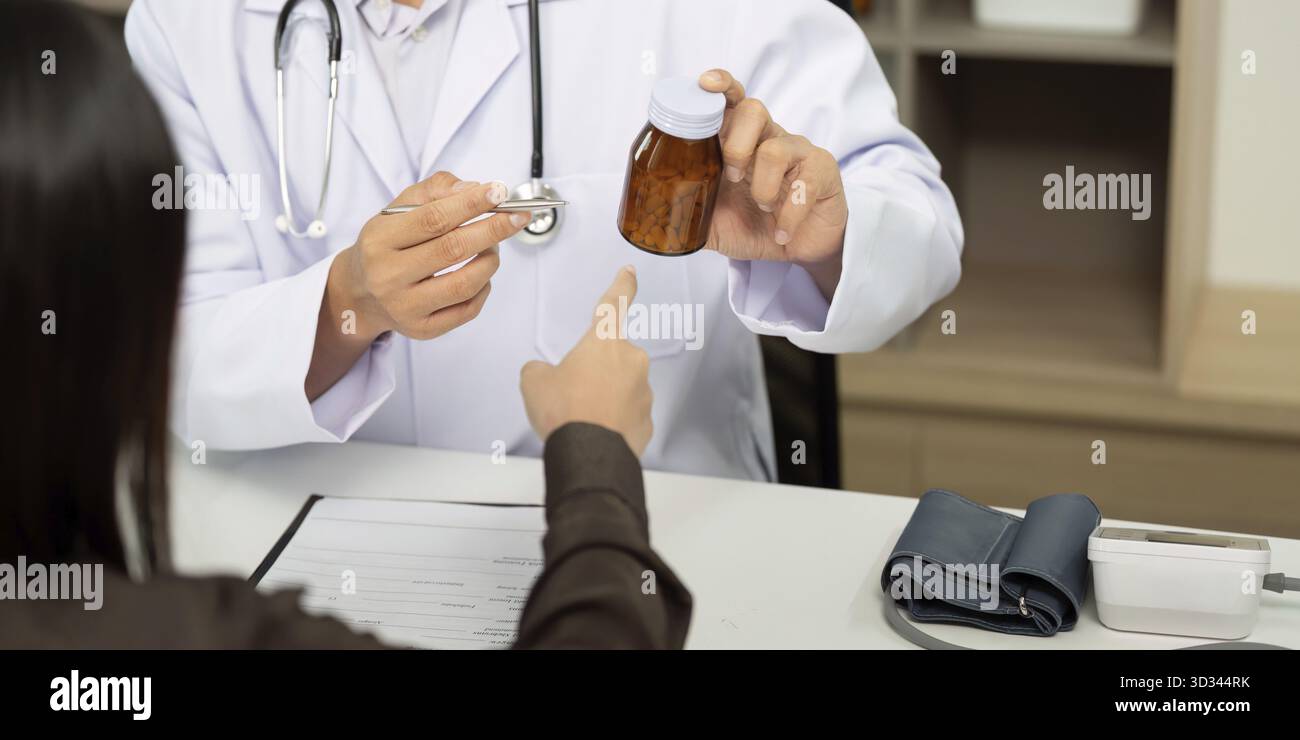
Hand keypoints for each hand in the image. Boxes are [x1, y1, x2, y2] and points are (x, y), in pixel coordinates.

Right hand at [307, 171, 527, 399]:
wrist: (361, 294)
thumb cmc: (386, 246)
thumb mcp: (397, 210)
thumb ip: (434, 191)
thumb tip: (473, 189)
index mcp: (379, 240)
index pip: (433, 218)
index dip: (470, 204)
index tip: (499, 192)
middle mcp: (388, 276)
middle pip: (453, 249)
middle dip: (493, 230)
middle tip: (517, 216)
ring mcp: (405, 307)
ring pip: (464, 283)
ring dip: (490, 259)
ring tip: (493, 245)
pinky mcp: (422, 329)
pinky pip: (467, 310)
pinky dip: (484, 287)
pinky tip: (481, 273)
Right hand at [519, 266, 653, 455]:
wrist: (587, 454)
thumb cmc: (564, 411)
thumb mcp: (534, 382)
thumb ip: (540, 370)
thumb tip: (545, 375)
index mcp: (604, 342)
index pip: (614, 304)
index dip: (622, 285)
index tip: (630, 272)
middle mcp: (631, 361)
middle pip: (612, 359)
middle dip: (596, 374)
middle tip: (574, 396)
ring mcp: (643, 393)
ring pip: (622, 389)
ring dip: (605, 399)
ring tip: (582, 419)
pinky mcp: (647, 422)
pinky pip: (628, 416)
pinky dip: (613, 423)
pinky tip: (596, 434)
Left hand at [698, 68, 847, 299]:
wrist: (801, 251)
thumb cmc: (758, 227)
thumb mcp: (714, 225)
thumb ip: (688, 215)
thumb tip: (651, 218)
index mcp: (740, 142)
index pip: (730, 100)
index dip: (720, 85)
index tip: (704, 83)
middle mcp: (769, 138)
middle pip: (753, 110)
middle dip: (735, 145)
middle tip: (731, 178)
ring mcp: (798, 152)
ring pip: (776, 147)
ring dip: (762, 186)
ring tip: (762, 209)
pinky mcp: (823, 171)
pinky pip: (804, 182)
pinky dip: (787, 214)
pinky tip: (781, 232)